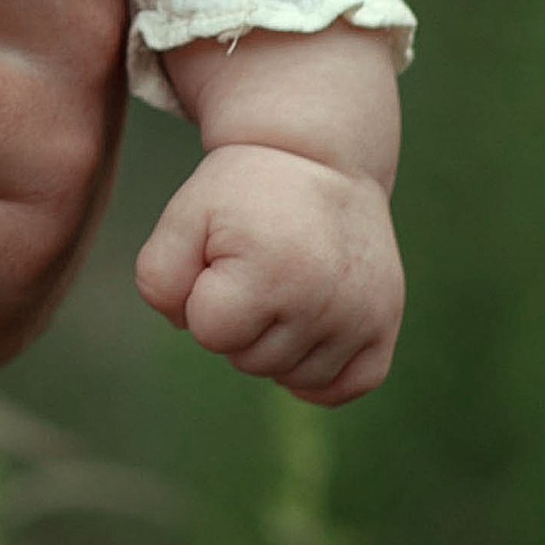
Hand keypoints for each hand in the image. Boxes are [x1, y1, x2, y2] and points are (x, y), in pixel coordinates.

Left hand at [135, 144, 402, 405]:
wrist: (321, 158)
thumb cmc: (244, 193)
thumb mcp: (184, 218)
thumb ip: (158, 279)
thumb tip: (191, 328)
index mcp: (271, 274)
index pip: (210, 333)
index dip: (205, 296)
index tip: (224, 257)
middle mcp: (324, 302)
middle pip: (248, 360)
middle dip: (239, 320)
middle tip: (257, 265)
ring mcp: (362, 317)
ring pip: (290, 376)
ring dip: (275, 342)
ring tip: (284, 284)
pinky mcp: (386, 324)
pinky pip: (347, 385)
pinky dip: (323, 373)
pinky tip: (308, 334)